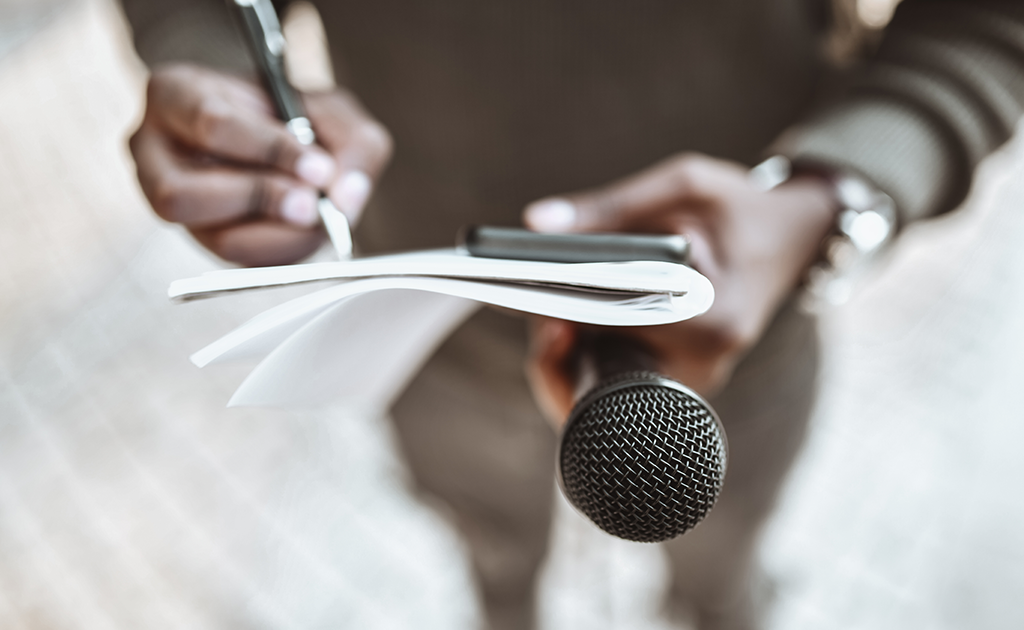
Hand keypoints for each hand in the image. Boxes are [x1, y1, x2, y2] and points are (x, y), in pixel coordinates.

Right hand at [129, 63, 391, 265]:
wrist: (275, 130)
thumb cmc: (292, 112)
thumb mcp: (330, 109)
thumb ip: (351, 142)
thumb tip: (346, 197)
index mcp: (173, 95)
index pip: (211, 123)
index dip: (269, 150)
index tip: (320, 168)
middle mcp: (153, 153)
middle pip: (183, 195)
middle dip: (260, 201)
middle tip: (313, 203)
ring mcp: (169, 204)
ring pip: (210, 238)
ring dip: (275, 234)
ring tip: (315, 216)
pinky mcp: (203, 242)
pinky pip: (240, 263)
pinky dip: (284, 251)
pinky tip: (308, 231)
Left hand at [523, 153, 836, 424]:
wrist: (793, 238)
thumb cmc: (739, 208)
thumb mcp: (684, 186)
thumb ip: (611, 205)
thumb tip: (536, 223)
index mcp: (713, 317)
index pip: (621, 330)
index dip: (569, 320)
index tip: (535, 306)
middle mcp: (706, 361)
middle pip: (608, 372)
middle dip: (562, 345)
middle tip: (536, 311)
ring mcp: (695, 377)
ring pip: (608, 386)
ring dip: (571, 354)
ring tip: (550, 314)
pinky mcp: (683, 378)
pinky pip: (622, 380)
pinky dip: (591, 356)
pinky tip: (574, 324)